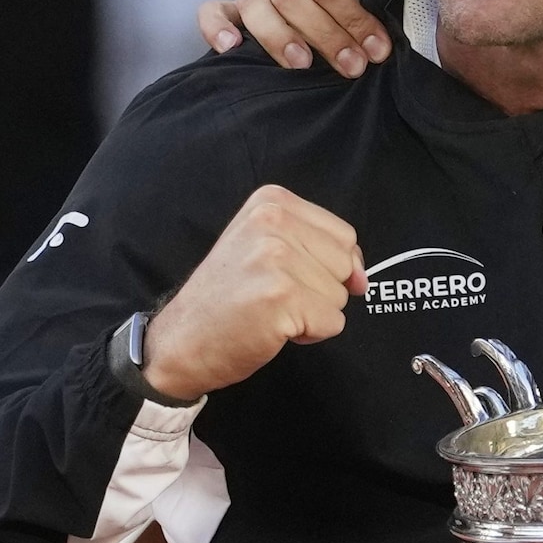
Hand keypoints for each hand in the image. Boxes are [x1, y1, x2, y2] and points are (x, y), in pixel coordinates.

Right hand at [142, 185, 368, 400]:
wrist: (180, 341)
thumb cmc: (227, 299)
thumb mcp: (267, 249)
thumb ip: (320, 249)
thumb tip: (362, 278)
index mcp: (272, 201)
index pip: (344, 235)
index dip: (328, 266)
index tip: (291, 277)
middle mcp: (273, 221)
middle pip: (345, 264)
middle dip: (320, 290)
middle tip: (273, 296)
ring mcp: (275, 257)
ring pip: (340, 296)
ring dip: (313, 313)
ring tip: (270, 310)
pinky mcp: (281, 296)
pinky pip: (332, 322)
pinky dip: (309, 334)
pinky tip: (272, 327)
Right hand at [197, 0, 404, 75]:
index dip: (353, 18)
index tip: (377, 49)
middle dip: (325, 35)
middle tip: (352, 66)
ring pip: (254, 5)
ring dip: (279, 39)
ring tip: (304, 66)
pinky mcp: (237, 9)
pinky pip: (213, 11)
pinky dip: (216, 27)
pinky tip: (231, 48)